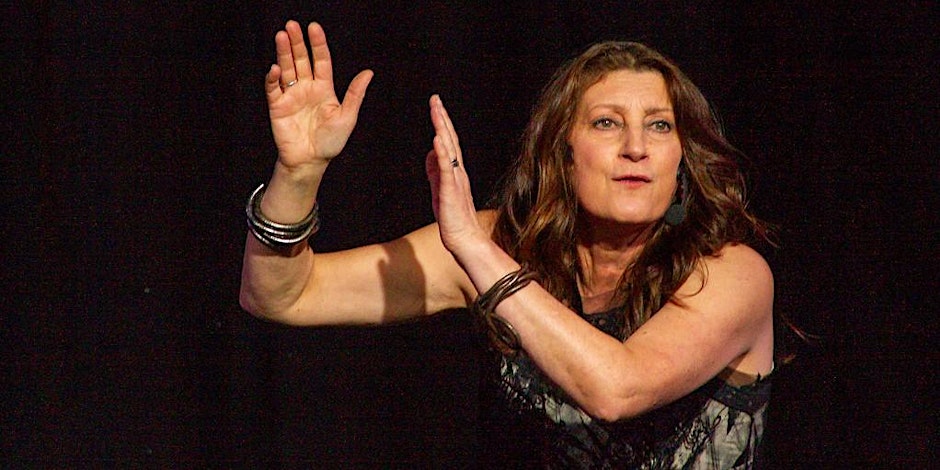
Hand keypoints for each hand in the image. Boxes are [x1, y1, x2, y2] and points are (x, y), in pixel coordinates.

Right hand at [265, 21, 372, 169]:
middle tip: (292, 25)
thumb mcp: (347, 117)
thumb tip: (369, 73)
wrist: (310, 162)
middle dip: (297, 43)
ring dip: (283, 53)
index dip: (318, 44)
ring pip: (286, 69)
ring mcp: (291, 96)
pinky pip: (273, 88)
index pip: (321, 60)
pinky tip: (275, 68)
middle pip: (301, 60)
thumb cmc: (330, 142)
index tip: (314, 28)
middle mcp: (307, 88)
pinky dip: (272, 78)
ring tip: (281, 36)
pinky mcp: (277, 106)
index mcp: (324, 88)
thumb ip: (355, 94)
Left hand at [426, 95, 486, 256]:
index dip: (442, 123)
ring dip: (442, 129)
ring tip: (436, 111)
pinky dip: (442, 153)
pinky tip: (437, 139)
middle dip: (442, 118)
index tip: (436, 106)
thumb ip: (434, 171)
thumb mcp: (439, 189)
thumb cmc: (453, 219)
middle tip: (435, 99)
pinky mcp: (450, 191)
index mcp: (454, 171)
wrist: (465, 239)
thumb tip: (429, 153)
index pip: (448, 142)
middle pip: (450, 139)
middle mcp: (457, 171)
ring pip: (449, 149)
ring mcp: (455, 180)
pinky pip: (446, 169)